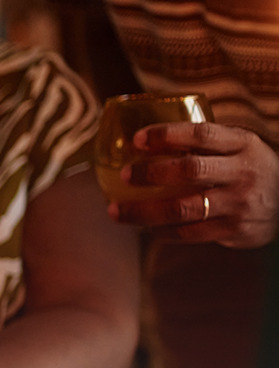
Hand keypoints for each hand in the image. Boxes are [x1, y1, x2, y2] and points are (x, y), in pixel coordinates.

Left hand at [109, 122, 278, 247]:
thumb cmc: (251, 170)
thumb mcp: (240, 149)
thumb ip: (206, 144)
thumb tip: (144, 140)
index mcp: (243, 144)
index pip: (202, 134)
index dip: (167, 135)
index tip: (137, 139)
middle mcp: (243, 172)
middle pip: (189, 171)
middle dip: (151, 173)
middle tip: (125, 175)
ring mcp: (239, 203)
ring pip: (182, 208)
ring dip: (143, 211)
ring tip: (116, 210)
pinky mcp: (235, 230)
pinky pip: (189, 233)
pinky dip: (161, 231)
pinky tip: (144, 228)